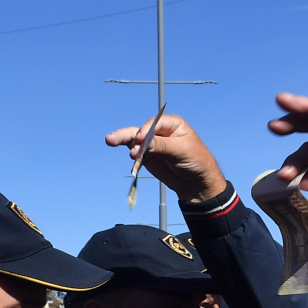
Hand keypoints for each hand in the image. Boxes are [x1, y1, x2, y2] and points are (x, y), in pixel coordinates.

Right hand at [104, 113, 228, 202]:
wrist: (197, 183)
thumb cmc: (196, 161)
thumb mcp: (182, 151)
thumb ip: (162, 146)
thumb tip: (145, 144)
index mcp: (172, 124)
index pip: (155, 124)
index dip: (146, 130)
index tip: (140, 139)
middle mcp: (160, 132)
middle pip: (141, 130)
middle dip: (128, 134)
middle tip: (113, 138)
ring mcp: (152, 144)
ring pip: (135, 140)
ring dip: (124, 141)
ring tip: (110, 141)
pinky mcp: (148, 157)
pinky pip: (136, 154)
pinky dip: (130, 155)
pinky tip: (125, 156)